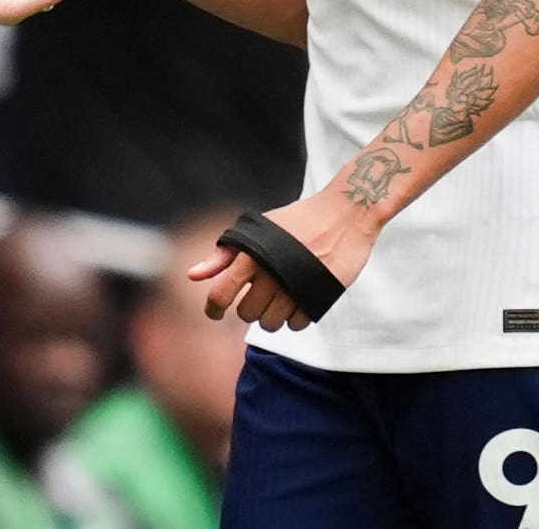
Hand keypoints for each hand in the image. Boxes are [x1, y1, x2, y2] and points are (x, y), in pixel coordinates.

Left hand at [188, 186, 379, 332]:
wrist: (346, 214)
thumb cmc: (299, 220)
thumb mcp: (260, 230)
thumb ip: (224, 254)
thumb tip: (192, 275)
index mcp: (253, 256)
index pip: (221, 295)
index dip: (213, 308)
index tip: (215, 312)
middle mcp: (271, 275)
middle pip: (247, 314)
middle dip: (249, 308)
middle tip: (260, 293)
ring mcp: (296, 289)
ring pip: (270, 324)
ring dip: (272, 316)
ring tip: (280, 297)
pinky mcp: (319, 299)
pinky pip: (296, 325)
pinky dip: (295, 318)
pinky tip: (298, 300)